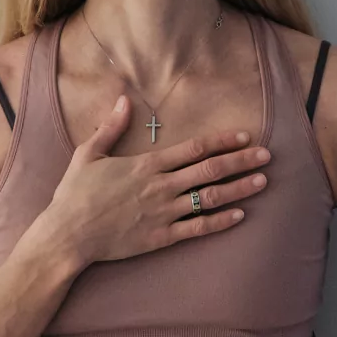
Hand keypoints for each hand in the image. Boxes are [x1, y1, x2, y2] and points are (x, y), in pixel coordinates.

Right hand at [30, 94, 271, 268]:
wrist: (68, 235)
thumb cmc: (75, 194)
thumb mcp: (89, 154)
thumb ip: (110, 127)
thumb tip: (122, 99)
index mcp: (147, 165)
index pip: (194, 148)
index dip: (222, 141)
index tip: (245, 136)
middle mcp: (161, 186)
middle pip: (210, 170)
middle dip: (241, 161)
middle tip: (267, 156)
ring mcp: (163, 213)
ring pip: (209, 198)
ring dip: (238, 189)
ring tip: (262, 182)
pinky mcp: (161, 237)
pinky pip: (198, 228)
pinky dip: (220, 221)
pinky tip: (240, 215)